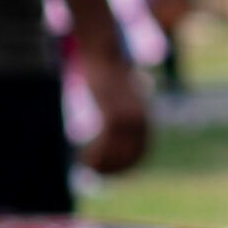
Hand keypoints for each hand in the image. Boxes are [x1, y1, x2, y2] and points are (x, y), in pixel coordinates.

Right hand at [77, 49, 148, 174]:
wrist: (105, 53)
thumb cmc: (108, 77)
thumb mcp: (115, 100)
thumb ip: (116, 116)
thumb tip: (110, 132)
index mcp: (143, 119)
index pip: (141, 152)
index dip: (125, 167)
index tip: (109, 174)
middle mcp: (140, 119)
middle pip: (131, 154)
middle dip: (114, 169)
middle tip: (94, 174)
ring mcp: (128, 114)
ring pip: (119, 150)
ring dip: (103, 164)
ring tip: (87, 167)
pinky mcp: (112, 108)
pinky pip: (108, 140)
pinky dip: (97, 154)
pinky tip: (84, 159)